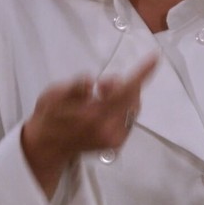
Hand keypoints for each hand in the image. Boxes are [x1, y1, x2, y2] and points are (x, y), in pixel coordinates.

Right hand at [21, 54, 157, 196]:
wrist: (48, 147)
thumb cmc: (50, 117)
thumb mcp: (52, 96)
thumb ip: (73, 88)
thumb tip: (89, 80)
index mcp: (93, 117)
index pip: (124, 92)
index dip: (141, 73)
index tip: (155, 58)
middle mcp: (109, 130)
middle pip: (133, 99)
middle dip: (123, 85)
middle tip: (100, 85)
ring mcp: (115, 140)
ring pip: (133, 108)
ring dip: (122, 95)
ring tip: (99, 95)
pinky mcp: (117, 144)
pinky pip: (129, 118)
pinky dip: (122, 106)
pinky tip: (103, 106)